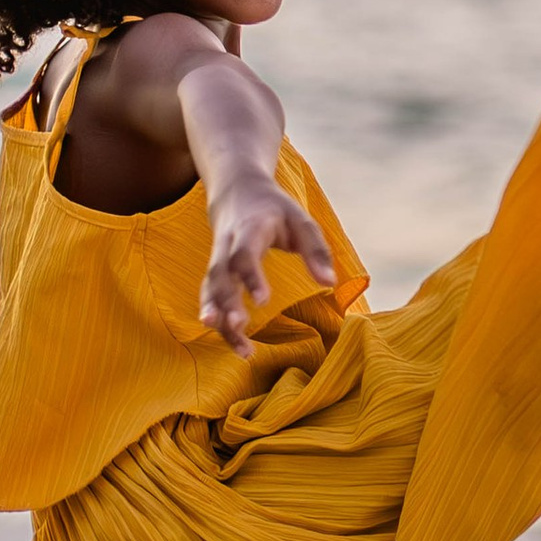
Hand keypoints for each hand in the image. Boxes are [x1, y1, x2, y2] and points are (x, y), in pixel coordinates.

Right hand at [199, 178, 337, 349]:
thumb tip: (329, 282)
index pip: (243, 254)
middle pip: (220, 275)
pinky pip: (211, 298)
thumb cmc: (275, 209)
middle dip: (226, 302)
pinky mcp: (215, 273)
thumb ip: (316, 250)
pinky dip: (219, 322)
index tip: (262, 301)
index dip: (250, 277)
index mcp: (249, 229)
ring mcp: (217, 260)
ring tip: (240, 349)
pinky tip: (235, 344)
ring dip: (221, 320)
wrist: (236, 192)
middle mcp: (227, 246)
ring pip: (211, 291)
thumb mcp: (300, 220)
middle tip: (239, 326)